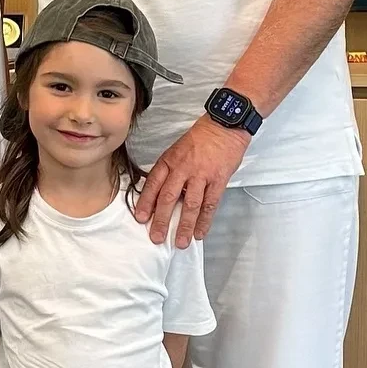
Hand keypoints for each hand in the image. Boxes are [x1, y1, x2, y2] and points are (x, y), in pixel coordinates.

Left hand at [135, 116, 249, 246]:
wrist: (225, 126)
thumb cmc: (201, 138)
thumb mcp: (177, 149)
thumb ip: (169, 170)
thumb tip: (160, 193)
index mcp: (170, 160)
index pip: (153, 184)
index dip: (146, 202)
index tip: (141, 218)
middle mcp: (183, 168)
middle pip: (169, 197)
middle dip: (162, 220)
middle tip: (157, 237)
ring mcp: (201, 175)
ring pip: (190, 204)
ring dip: (185, 225)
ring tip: (181, 242)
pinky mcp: (218, 180)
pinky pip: (210, 204)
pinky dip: (205, 220)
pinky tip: (200, 232)